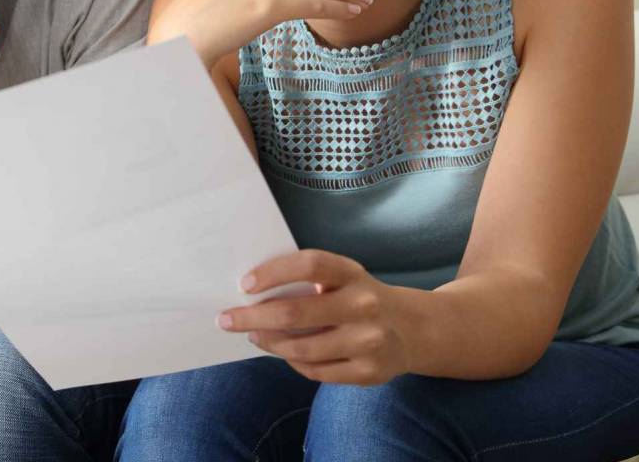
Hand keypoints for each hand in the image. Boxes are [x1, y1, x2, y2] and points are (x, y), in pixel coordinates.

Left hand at [218, 249, 409, 385]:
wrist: (412, 329)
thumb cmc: (359, 297)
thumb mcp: (344, 278)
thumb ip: (308, 282)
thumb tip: (251, 293)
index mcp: (353, 274)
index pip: (309, 265)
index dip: (274, 272)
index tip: (245, 284)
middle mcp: (364, 305)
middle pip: (296, 313)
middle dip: (252, 317)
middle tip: (226, 319)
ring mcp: (368, 342)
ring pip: (301, 348)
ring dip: (269, 342)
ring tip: (254, 335)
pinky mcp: (368, 373)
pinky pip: (316, 371)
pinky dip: (293, 362)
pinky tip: (284, 352)